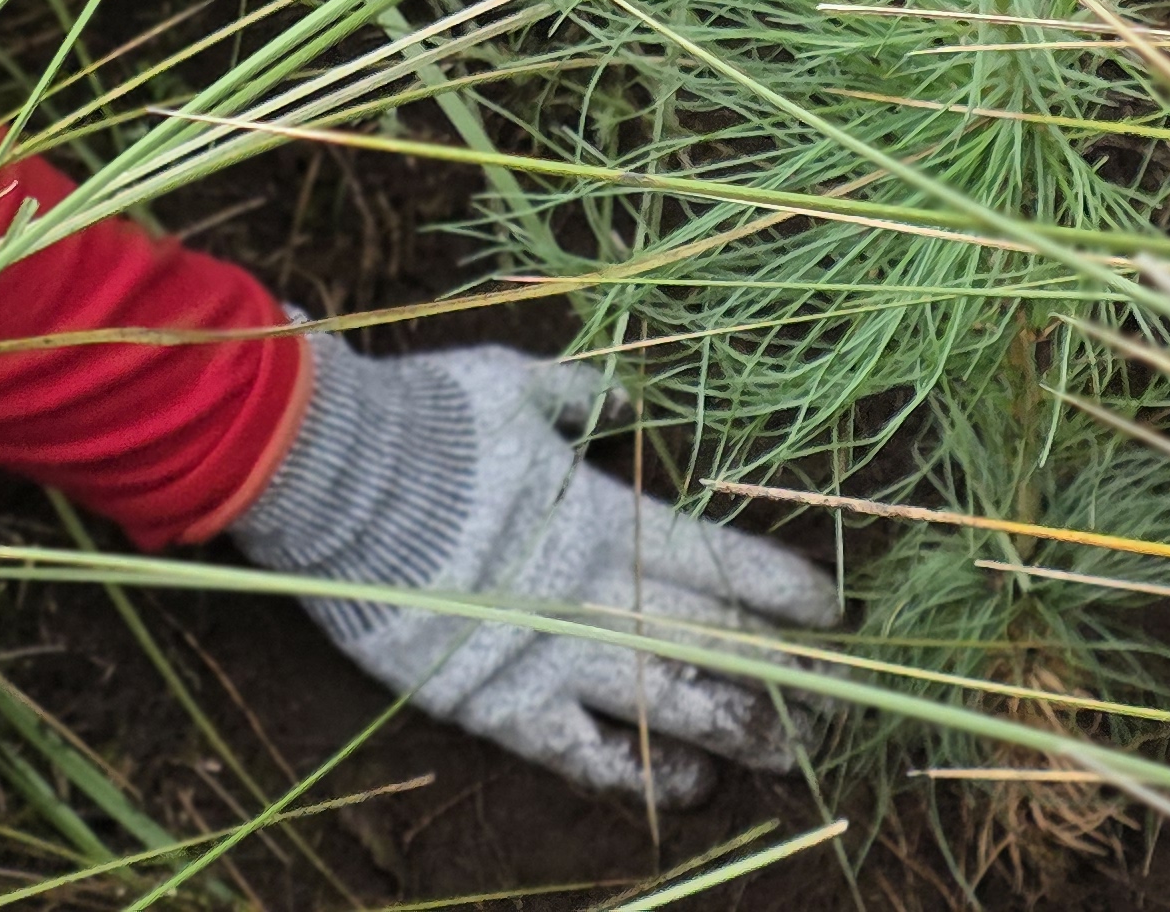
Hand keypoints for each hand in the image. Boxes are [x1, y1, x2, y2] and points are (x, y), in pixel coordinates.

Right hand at [225, 333, 837, 804]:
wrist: (330, 475)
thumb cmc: (425, 418)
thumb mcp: (513, 382)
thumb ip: (581, 397)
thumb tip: (630, 400)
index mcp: (604, 514)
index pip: (718, 560)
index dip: (781, 588)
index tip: (833, 613)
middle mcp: (592, 592)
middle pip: (711, 642)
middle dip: (782, 675)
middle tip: (839, 705)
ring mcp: (548, 653)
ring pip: (667, 706)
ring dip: (735, 731)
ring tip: (787, 755)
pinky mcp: (497, 701)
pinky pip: (584, 752)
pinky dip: (640, 773)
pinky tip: (687, 788)